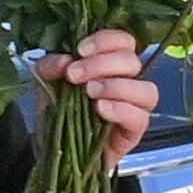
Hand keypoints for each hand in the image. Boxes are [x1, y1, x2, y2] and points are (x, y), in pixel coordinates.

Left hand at [56, 30, 162, 162]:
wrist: (53, 151)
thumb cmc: (56, 113)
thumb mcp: (46, 83)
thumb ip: (50, 66)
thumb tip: (65, 60)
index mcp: (110, 64)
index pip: (124, 41)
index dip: (106, 40)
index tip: (80, 50)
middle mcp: (127, 82)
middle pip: (133, 61)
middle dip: (102, 64)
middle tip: (74, 76)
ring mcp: (134, 108)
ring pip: (147, 89)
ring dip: (117, 86)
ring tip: (89, 93)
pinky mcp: (134, 133)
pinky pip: (141, 117)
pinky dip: (121, 109)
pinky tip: (100, 110)